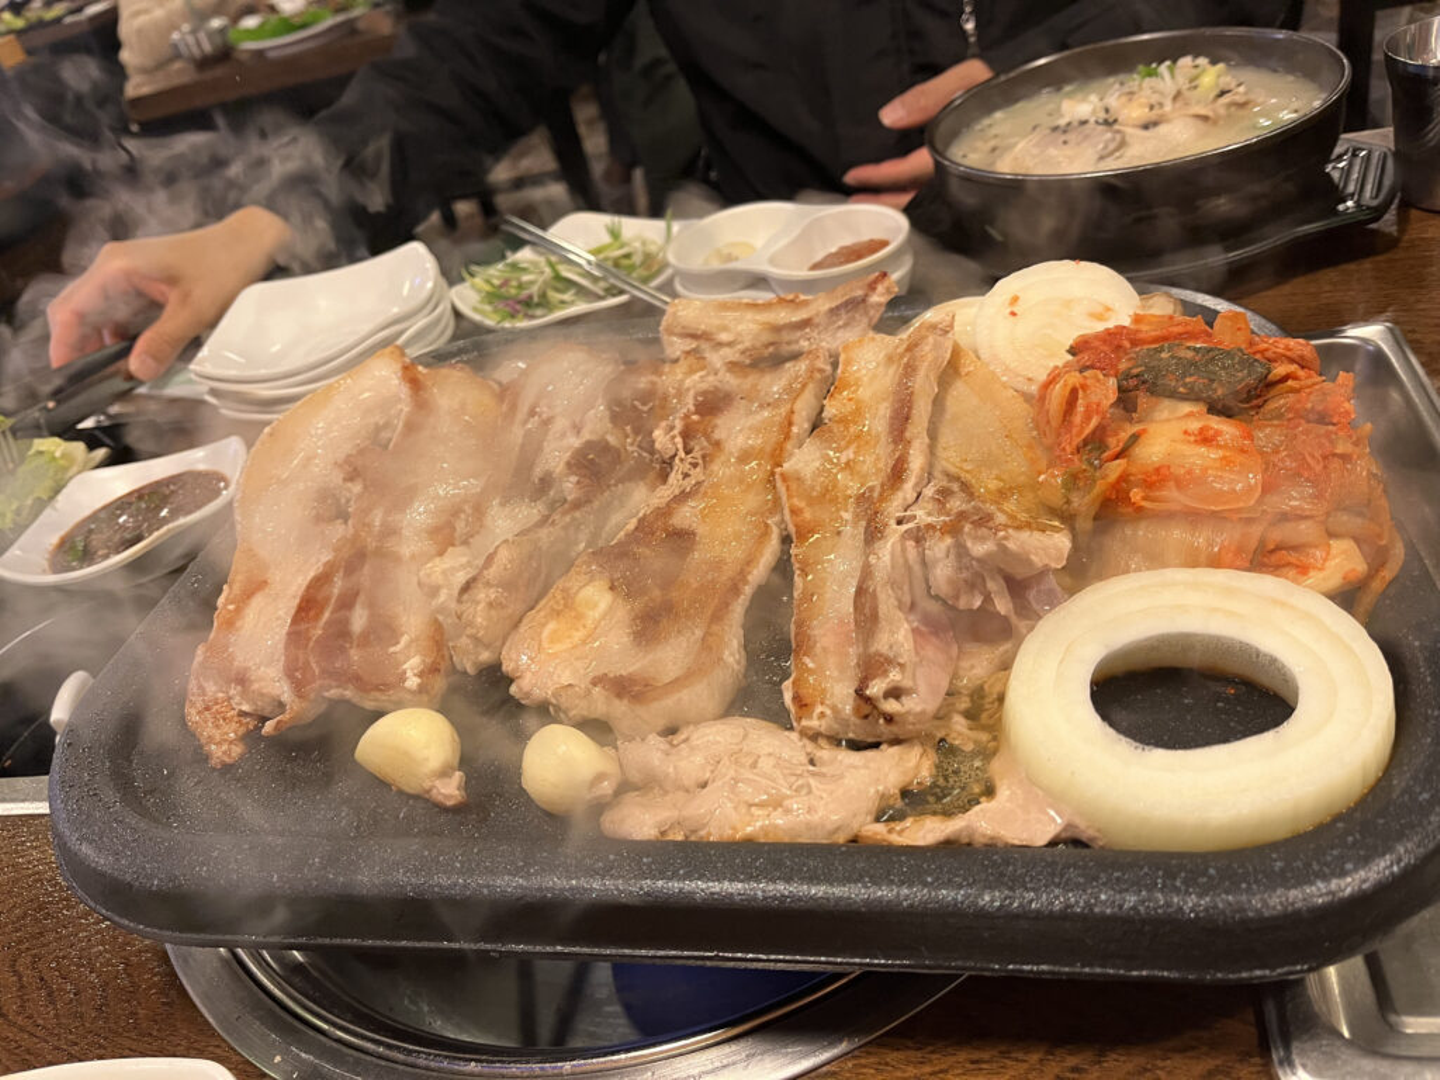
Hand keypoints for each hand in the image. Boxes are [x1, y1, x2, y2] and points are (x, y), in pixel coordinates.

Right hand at [47, 206, 292, 379]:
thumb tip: (136, 371)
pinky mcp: (142, 286)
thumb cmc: (225, 265)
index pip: (70, 310)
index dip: (64, 347)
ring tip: (113, 379)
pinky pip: (120, 316)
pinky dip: (121, 340)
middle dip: (80, 350)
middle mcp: (113, 269)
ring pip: (98, 317)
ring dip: (102, 347)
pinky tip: (135, 361)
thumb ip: (164, 341)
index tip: (67, 378)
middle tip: (91, 386)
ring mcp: (126, 276)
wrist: (250, 243)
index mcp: (116, 268)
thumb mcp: (196, 309)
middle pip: (77, 314)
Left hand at [843, 58, 993, 208]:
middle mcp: (963, 175)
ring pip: (929, 201)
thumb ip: (929, 96)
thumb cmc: (1007, 89)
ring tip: (873, 206)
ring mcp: (971, 185)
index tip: (853, 177)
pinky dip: (922, 199)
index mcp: (957, 153)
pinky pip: (944, 198)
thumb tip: (888, 118)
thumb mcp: (968, 79)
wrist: (1046, 101)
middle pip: (917, 196)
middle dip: (886, 201)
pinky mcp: (979, 186)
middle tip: (855, 205)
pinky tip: (909, 199)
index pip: (910, 170)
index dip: (881, 176)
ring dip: (901, 204)